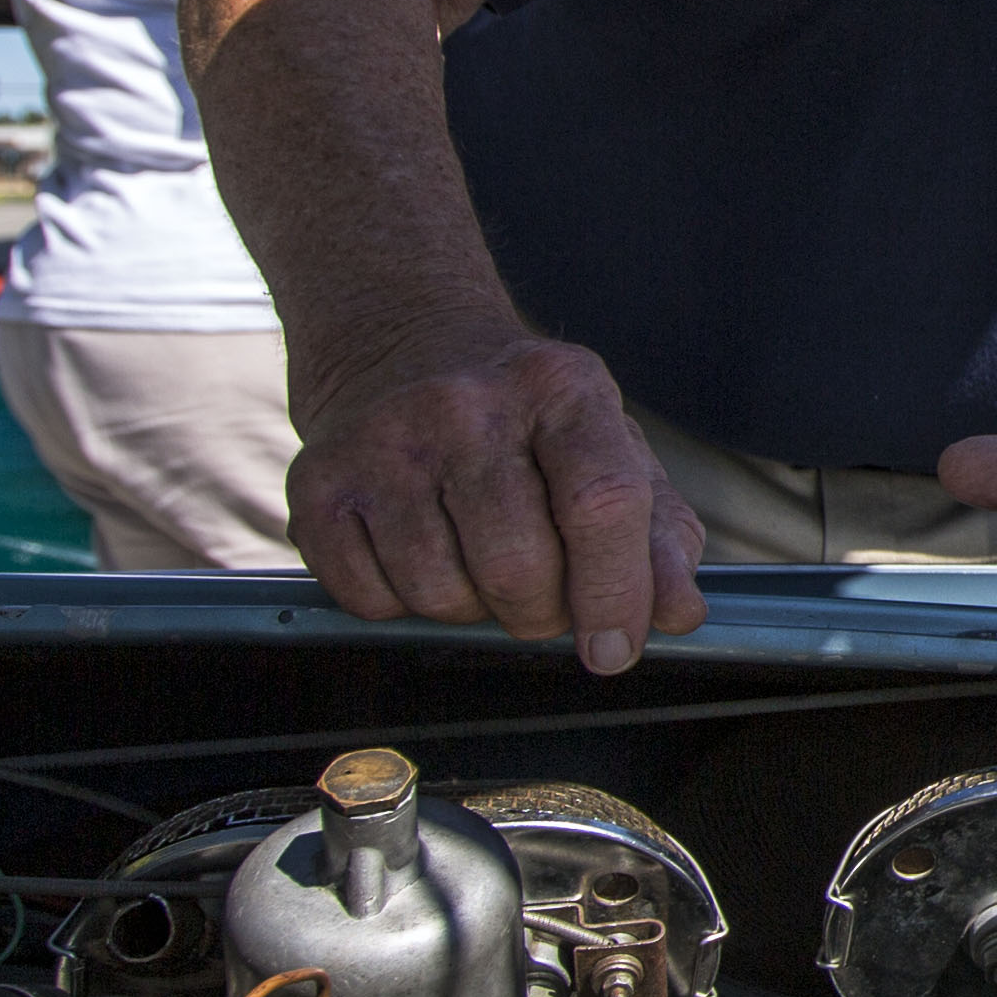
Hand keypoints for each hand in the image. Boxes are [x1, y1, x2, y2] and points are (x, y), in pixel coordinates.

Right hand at [288, 322, 703, 674]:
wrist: (397, 347)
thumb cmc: (523, 420)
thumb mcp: (609, 448)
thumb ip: (657, 534)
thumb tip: (678, 614)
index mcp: (561, 387)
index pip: (602, 503)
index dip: (616, 593)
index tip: (614, 649)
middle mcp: (465, 404)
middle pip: (519, 567)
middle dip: (540, 613)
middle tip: (539, 594)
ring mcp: (383, 440)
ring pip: (442, 593)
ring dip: (470, 609)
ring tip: (474, 561)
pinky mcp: (318, 481)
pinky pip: (371, 600)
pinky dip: (401, 605)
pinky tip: (415, 553)